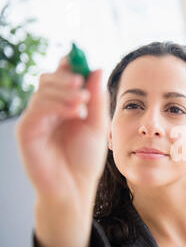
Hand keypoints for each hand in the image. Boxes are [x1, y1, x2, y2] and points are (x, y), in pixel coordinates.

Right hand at [15, 57, 109, 246]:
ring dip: (65, 92)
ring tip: (83, 105)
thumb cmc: (86, 158)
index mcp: (64, 104)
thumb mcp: (97, 124)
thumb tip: (95, 67)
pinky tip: (76, 113)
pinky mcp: (27, 130)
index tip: (82, 60)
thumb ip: (96, 98)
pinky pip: (38, 108)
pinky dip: (58, 105)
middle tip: (84, 90)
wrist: (75, 187)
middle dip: (68, 78)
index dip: (71, 64)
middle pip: (50, 77)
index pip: (63, 75)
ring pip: (43, 89)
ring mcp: (36, 118)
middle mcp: (48, 108)